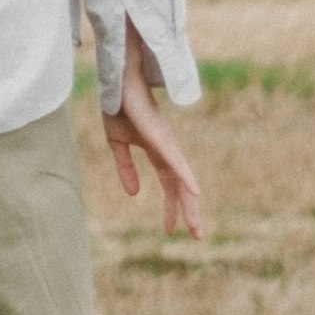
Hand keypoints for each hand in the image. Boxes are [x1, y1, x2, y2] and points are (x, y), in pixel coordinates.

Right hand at [103, 76, 209, 239]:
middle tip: (197, 236)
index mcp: (157, 151)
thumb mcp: (117, 143)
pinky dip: (185, 177)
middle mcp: (166, 150)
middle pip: (181, 186)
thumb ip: (126, 168)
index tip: (170, 229)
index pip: (169, 184)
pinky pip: (175, 161)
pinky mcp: (160, 136)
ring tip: (196, 228)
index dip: (170, 207)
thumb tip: (134, 194)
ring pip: (182, 179)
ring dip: (190, 204)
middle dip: (188, 212)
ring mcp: (165, 143)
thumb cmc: (119, 104)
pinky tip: (194, 192)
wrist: (118, 79)